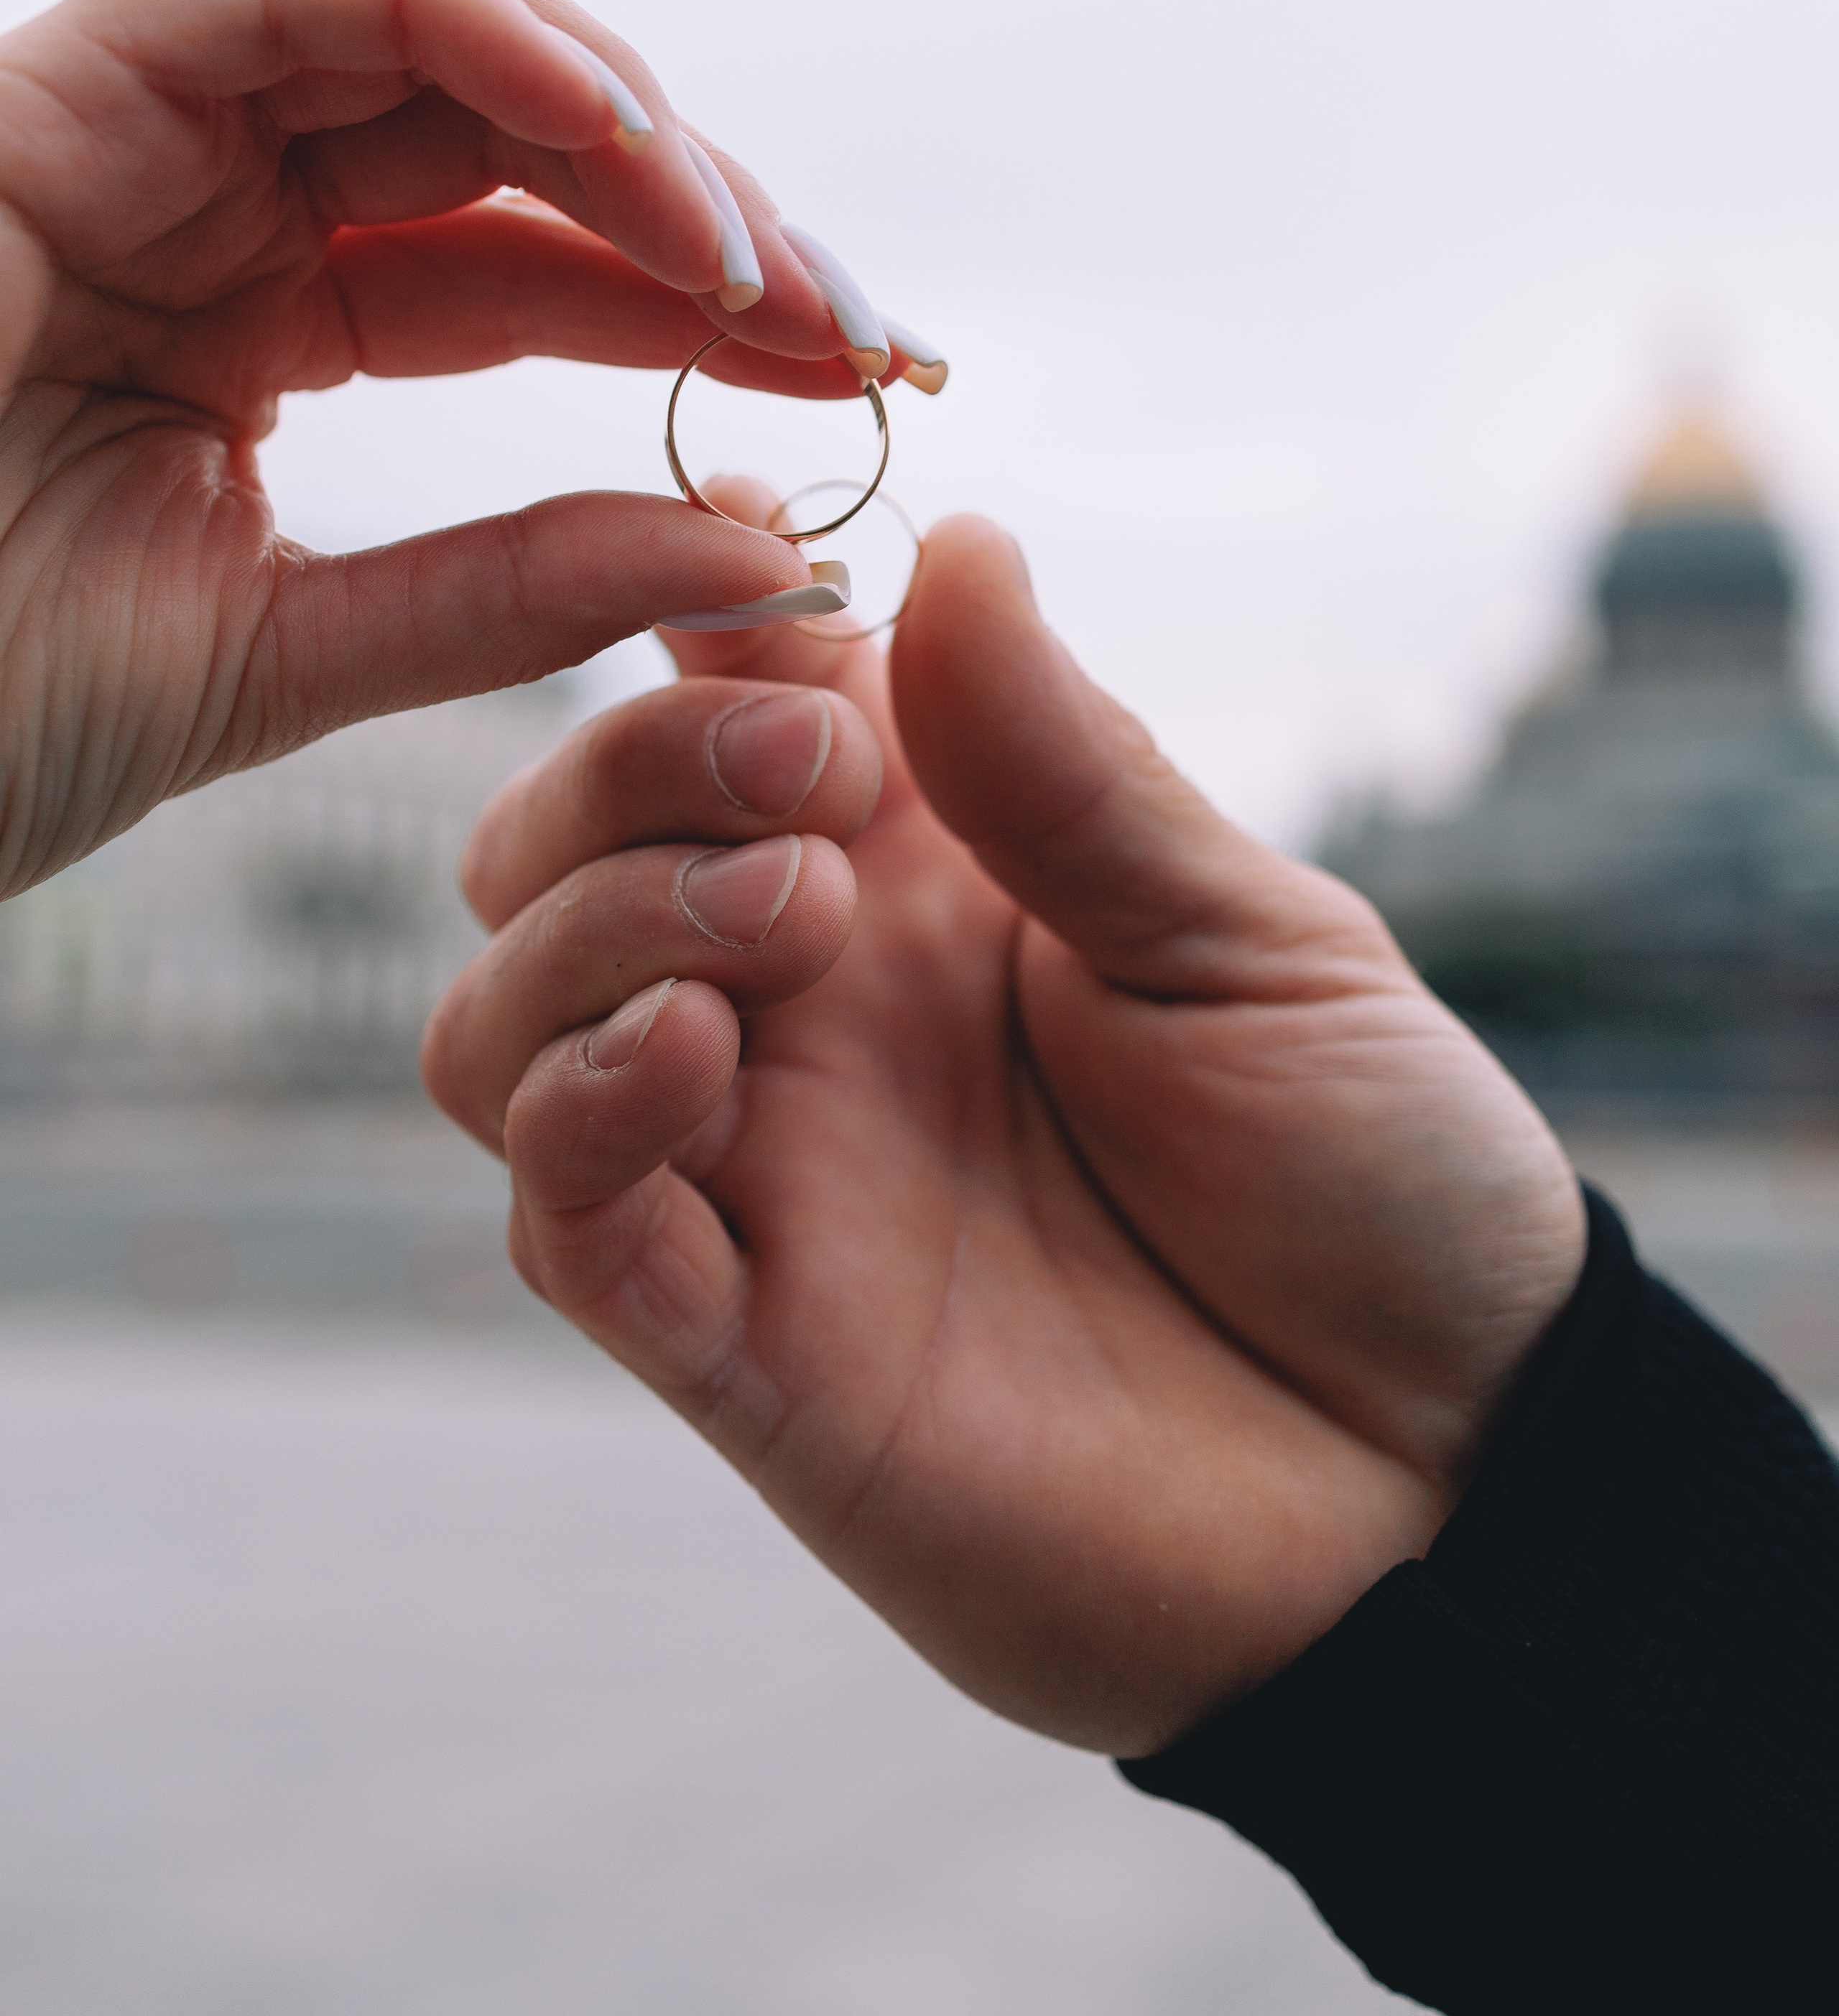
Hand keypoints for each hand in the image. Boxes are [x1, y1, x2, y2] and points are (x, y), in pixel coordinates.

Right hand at [0, 0, 898, 892]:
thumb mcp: (293, 658)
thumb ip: (517, 592)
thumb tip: (766, 549)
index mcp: (260, 321)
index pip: (536, 265)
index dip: (713, 303)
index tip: (873, 374)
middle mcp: (212, 201)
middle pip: (514, 129)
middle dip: (703, 203)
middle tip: (858, 314)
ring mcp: (132, 130)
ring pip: (427, 20)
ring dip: (616, 113)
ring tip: (752, 255)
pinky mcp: (55, 84)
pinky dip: (467, 25)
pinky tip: (619, 137)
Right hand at [425, 510, 1585, 1756]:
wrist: (1447, 1474)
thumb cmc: (1373, 1184)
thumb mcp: (1254, 942)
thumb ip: (1073, 769)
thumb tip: (955, 540)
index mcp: (922, 880)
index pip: (716, 703)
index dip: (689, 608)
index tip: (747, 544)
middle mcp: (807, 1012)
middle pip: (547, 845)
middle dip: (624, 763)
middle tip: (812, 788)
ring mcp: (765, 1177)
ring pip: (499, 1025)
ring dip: (587, 925)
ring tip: (787, 917)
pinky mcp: (749, 1354)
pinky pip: (567, 1227)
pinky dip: (580, 1116)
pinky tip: (699, 1054)